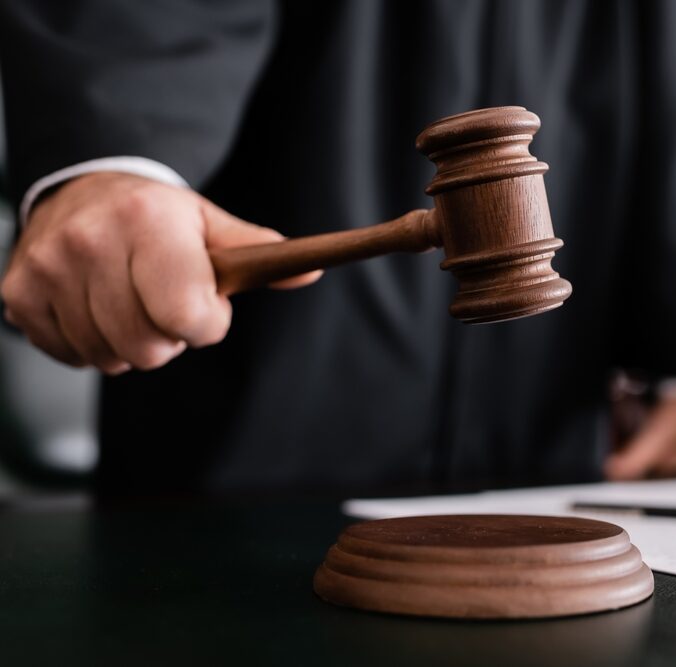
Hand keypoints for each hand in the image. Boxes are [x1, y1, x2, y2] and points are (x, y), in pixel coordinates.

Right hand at [1, 172, 319, 373]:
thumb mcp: (210, 224)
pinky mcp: (18, 294)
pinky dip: (90, 343)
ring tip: (130, 302)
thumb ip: (258, 252)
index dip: (206, 323)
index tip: (208, 305)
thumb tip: (311, 270)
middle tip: (164, 302)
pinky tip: (96, 306)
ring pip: (109, 357)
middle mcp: (90, 241)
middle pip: (148, 346)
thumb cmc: (156, 216)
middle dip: (169, 336)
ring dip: (130, 343)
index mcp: (147, 221)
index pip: (186, 314)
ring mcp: (48, 269)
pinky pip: (70, 355)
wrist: (80, 191)